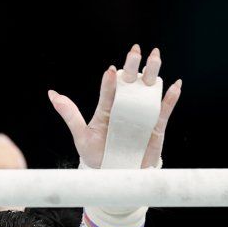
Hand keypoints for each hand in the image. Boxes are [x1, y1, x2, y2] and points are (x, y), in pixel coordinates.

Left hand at [47, 45, 181, 168]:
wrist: (113, 175)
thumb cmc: (96, 155)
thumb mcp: (81, 135)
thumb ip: (70, 115)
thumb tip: (52, 94)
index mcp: (107, 108)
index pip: (109, 90)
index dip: (110, 81)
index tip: (110, 70)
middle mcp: (124, 108)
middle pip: (131, 83)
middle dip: (133, 66)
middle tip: (135, 51)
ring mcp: (141, 116)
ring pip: (148, 91)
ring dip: (152, 73)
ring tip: (155, 57)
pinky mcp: (155, 127)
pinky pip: (164, 111)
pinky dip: (170, 98)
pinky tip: (175, 85)